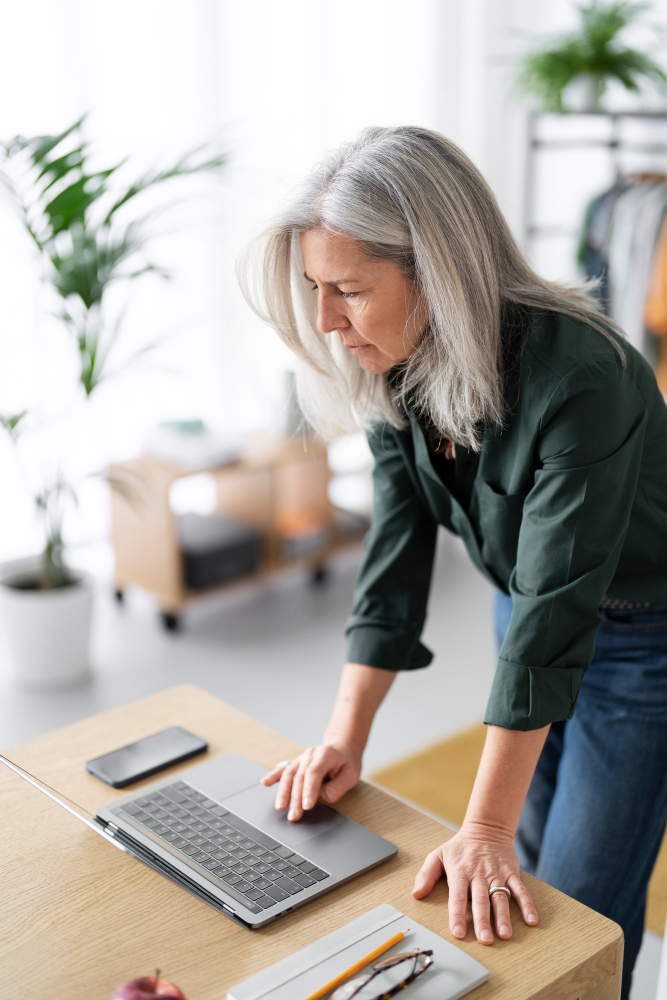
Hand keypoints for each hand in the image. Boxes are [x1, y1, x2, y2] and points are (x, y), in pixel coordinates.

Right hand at [261, 743, 361, 820]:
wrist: (342, 747)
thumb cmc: (347, 762)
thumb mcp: (352, 773)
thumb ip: (340, 785)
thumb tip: (327, 796)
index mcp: (325, 754)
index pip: (314, 772)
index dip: (309, 789)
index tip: (307, 806)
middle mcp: (310, 755)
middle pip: (299, 776)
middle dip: (295, 798)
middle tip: (294, 816)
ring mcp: (301, 758)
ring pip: (289, 774)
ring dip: (283, 792)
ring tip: (280, 807)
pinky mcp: (296, 763)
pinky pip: (283, 769)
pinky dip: (273, 776)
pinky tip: (265, 783)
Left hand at [411, 822, 537, 943]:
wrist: (486, 829)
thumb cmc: (460, 847)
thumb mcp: (438, 855)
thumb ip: (426, 874)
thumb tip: (416, 894)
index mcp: (460, 872)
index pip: (457, 896)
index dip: (457, 914)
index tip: (458, 933)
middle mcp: (478, 875)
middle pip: (480, 900)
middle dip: (482, 921)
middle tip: (485, 940)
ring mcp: (496, 874)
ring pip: (500, 897)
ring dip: (503, 916)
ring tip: (505, 934)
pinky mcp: (511, 872)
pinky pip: (521, 889)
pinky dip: (527, 904)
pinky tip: (531, 920)